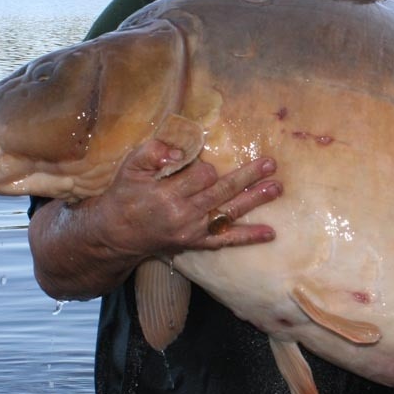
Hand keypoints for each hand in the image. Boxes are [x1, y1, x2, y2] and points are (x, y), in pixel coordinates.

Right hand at [91, 139, 280, 259]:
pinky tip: (270, 233)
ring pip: (229, 213)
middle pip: (222, 192)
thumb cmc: (125, 194)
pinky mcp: (197, 243)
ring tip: (276, 188)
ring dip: (255, 200)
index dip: (207, 167)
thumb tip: (180, 150)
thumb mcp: (130, 167)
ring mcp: (192, 231)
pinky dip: (249, 237)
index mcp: (166, 195)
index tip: (207, 163)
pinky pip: (226, 241)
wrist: (116, 233)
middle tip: (270, 164)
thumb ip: (153, 152)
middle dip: (248, 177)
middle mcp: (183, 215)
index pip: (201, 176)